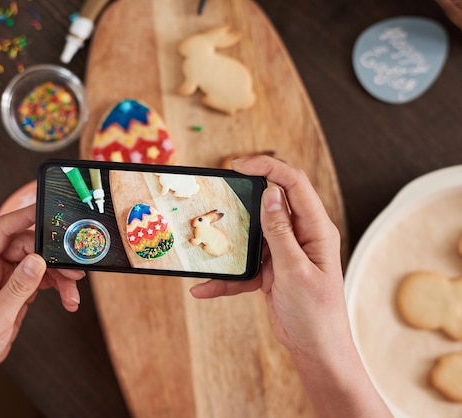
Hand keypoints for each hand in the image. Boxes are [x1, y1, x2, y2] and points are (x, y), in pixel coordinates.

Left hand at [0, 204, 85, 416]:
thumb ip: (17, 288)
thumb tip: (37, 261)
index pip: (1, 230)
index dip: (24, 217)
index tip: (47, 211)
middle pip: (26, 246)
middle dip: (52, 257)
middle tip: (74, 272)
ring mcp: (1, 276)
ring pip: (37, 262)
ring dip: (58, 276)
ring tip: (73, 294)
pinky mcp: (13, 287)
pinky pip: (39, 277)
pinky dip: (55, 286)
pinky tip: (67, 299)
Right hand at [190, 155, 344, 354]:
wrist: (316, 349)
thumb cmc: (316, 313)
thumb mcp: (295, 271)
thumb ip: (280, 232)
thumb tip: (271, 194)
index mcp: (316, 229)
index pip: (294, 184)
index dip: (268, 167)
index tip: (238, 165)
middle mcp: (301, 235)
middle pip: (271, 202)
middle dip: (243, 196)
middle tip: (219, 191)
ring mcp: (285, 252)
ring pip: (253, 233)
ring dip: (230, 239)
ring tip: (207, 237)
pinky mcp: (271, 269)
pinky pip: (244, 265)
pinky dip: (226, 277)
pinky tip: (204, 288)